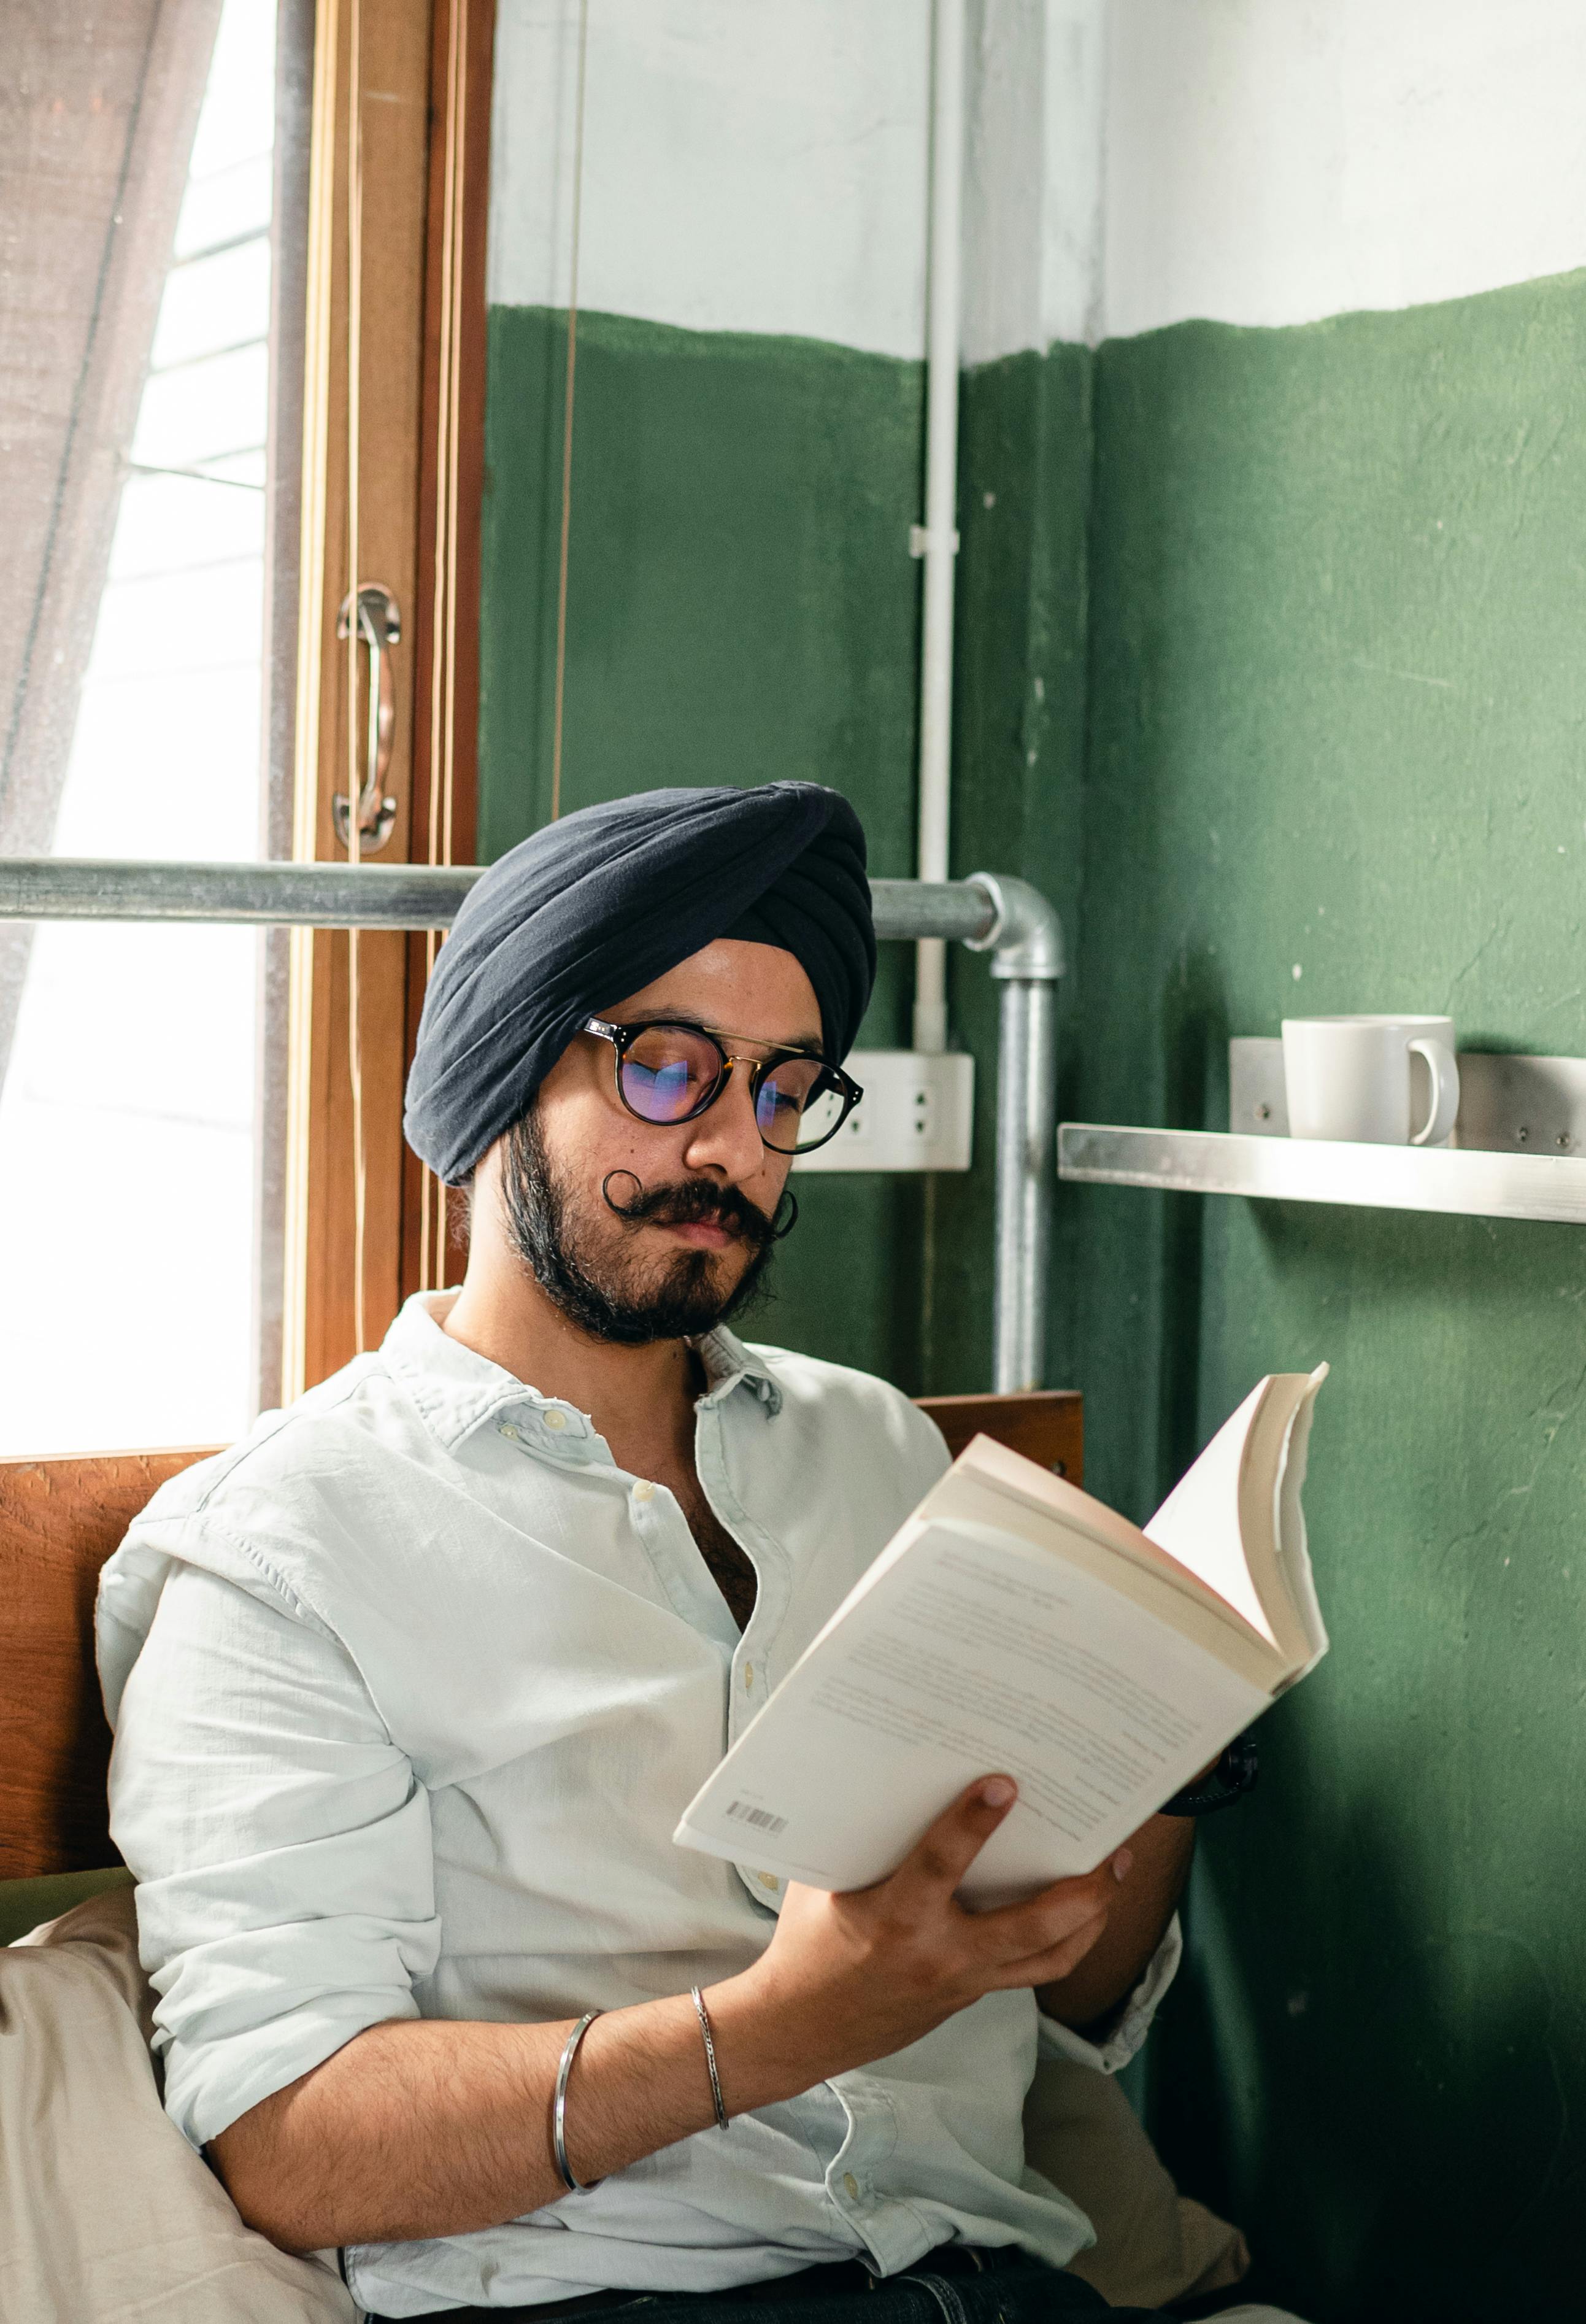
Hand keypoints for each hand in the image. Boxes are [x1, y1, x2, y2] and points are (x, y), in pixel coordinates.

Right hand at [708, 1777, 1125, 2105]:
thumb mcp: (823, 1881)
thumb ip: (863, 1837)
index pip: (939, 1865)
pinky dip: (1063, 1942)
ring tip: (1113, 1877)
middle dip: (1081, 1890)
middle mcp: (938, 1956)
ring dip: (1091, 1919)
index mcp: (892, 1918)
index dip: (971, 1823)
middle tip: (1113, 1850)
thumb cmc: (808, 1942)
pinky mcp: (970, 1997)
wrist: (801, 2029)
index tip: (1004, 1784)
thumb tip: (893, 1775)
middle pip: (1031, 1928)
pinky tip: (1079, 1914)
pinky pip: (1030, 1971)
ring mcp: (961, 1983)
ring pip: (1049, 1958)